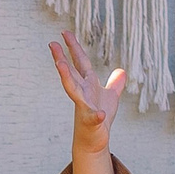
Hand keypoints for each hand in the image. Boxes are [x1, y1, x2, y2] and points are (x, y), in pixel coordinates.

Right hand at [50, 29, 126, 156]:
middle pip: (71, 73)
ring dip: (66, 77)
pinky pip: (94, 118)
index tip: (64, 32)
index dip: (74, 47)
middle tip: (52, 44)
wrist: (94, 141)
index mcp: (87, 84)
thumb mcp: (110, 97)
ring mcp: (84, 107)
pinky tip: (100, 114)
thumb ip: (115, 84)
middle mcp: (82, 93)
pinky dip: (96, 116)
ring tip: (60, 65)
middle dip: (61, 58)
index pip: (79, 62)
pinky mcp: (91, 122)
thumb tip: (122, 71)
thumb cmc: (100, 118)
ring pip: (73, 90)